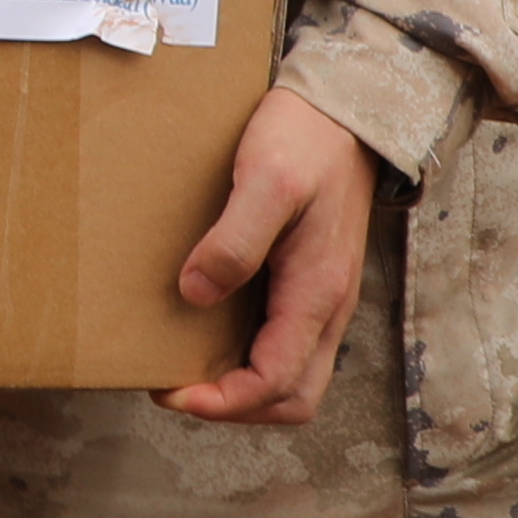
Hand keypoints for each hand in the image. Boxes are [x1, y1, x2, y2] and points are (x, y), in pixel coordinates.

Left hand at [163, 84, 382, 425]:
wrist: (344, 109)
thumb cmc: (306, 140)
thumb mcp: (265, 181)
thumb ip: (235, 240)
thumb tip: (196, 293)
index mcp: (318, 292)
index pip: (277, 381)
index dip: (224, 401)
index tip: (173, 392)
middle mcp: (327, 306)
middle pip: (291, 397)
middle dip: (235, 408)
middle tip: (175, 389)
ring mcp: (322, 296)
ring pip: (291, 375)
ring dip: (242, 387)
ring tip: (186, 367)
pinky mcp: (311, 281)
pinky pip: (286, 343)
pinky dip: (249, 357)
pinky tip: (207, 331)